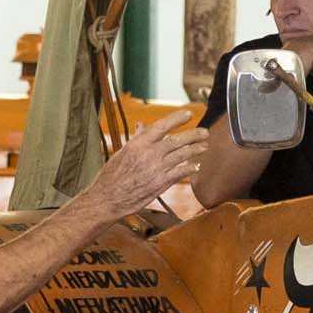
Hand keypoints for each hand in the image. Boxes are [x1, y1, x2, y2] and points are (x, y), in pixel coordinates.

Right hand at [80, 119, 208, 220]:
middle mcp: (149, 154)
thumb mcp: (122, 153)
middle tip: (205, 133)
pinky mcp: (161, 183)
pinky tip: (196, 165)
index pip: (162, 126)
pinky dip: (190, 168)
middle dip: (194, 135)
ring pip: (182, 156)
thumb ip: (136, 139)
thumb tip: (142, 125)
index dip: (177, 118)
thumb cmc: (111, 176)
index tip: (188, 114)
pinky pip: (180, 172)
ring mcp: (157, 169)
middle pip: (177, 140)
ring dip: (195, 150)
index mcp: (138, 144)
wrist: (108, 199)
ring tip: (204, 146)